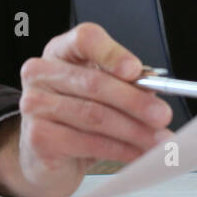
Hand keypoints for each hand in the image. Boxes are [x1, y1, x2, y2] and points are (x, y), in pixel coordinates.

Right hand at [0, 22, 174, 196]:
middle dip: (135, 101)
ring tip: (158, 140)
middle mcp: (41, 73)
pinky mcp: (38, 137)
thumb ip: (124, 83)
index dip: (112, 53)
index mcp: (60, 51)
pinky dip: (120, 150)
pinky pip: (88, 142)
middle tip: (162, 115)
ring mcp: (35, 105)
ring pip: (95, 115)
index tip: (136, 70)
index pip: (84, 39)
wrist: (46, 157)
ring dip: (133, 130)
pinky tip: (137, 153)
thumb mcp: (101, 93)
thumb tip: (152, 85)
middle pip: (94, 82)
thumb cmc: (75, 118)